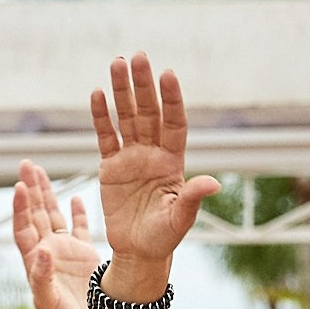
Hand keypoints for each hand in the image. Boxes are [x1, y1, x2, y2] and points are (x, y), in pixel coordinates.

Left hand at [11, 160, 100, 308]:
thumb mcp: (48, 302)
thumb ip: (42, 277)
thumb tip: (42, 251)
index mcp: (34, 262)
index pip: (24, 228)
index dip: (21, 207)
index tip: (20, 186)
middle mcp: (47, 252)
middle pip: (36, 214)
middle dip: (32, 189)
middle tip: (26, 164)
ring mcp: (65, 253)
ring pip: (54, 216)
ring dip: (48, 194)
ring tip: (40, 171)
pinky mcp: (83, 256)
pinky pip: (79, 229)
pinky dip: (77, 213)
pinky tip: (75, 197)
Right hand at [90, 53, 220, 273]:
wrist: (138, 251)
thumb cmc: (163, 238)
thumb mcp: (180, 220)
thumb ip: (192, 198)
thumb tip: (213, 183)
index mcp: (173, 162)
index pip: (174, 123)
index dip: (171, 99)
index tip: (168, 75)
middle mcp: (153, 153)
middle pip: (148, 112)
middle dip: (143, 84)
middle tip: (137, 57)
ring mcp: (131, 157)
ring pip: (126, 117)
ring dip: (121, 90)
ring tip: (116, 62)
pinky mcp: (110, 167)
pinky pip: (106, 137)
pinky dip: (101, 116)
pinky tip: (96, 94)